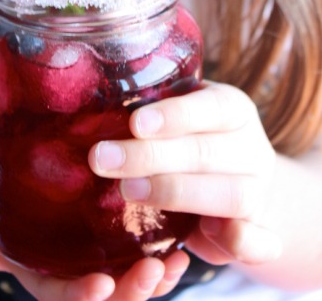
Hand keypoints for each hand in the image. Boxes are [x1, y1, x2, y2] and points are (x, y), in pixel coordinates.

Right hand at [0, 178, 189, 299]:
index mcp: (35, 279)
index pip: (62, 297)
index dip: (81, 297)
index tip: (102, 286)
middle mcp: (66, 273)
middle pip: (105, 292)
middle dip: (132, 290)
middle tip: (155, 272)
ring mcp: (85, 255)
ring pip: (125, 275)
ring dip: (153, 274)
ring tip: (175, 260)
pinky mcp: (98, 233)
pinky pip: (131, 249)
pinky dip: (156, 248)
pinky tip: (179, 240)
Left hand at [88, 82, 282, 266]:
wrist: (240, 180)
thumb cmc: (191, 140)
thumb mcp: (177, 118)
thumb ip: (149, 114)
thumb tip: (88, 107)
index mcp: (232, 110)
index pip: (211, 106)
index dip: (175, 115)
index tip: (135, 123)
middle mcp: (251, 148)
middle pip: (208, 151)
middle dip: (154, 157)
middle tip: (103, 159)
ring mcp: (258, 190)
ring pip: (233, 194)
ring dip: (178, 193)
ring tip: (128, 191)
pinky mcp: (261, 230)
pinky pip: (260, 240)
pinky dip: (241, 242)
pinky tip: (209, 236)